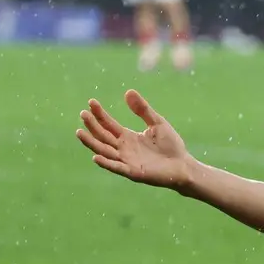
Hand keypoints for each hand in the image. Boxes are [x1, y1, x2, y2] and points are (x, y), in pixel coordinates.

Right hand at [76, 91, 192, 190]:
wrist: (184, 165)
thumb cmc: (171, 146)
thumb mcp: (157, 123)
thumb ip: (143, 110)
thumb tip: (128, 91)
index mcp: (127, 137)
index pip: (108, 124)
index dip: (99, 114)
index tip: (91, 102)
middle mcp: (123, 148)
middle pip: (102, 136)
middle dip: (92, 125)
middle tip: (83, 113)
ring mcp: (127, 161)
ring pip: (104, 151)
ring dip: (91, 142)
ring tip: (80, 132)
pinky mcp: (133, 172)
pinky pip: (117, 167)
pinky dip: (106, 163)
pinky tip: (96, 156)